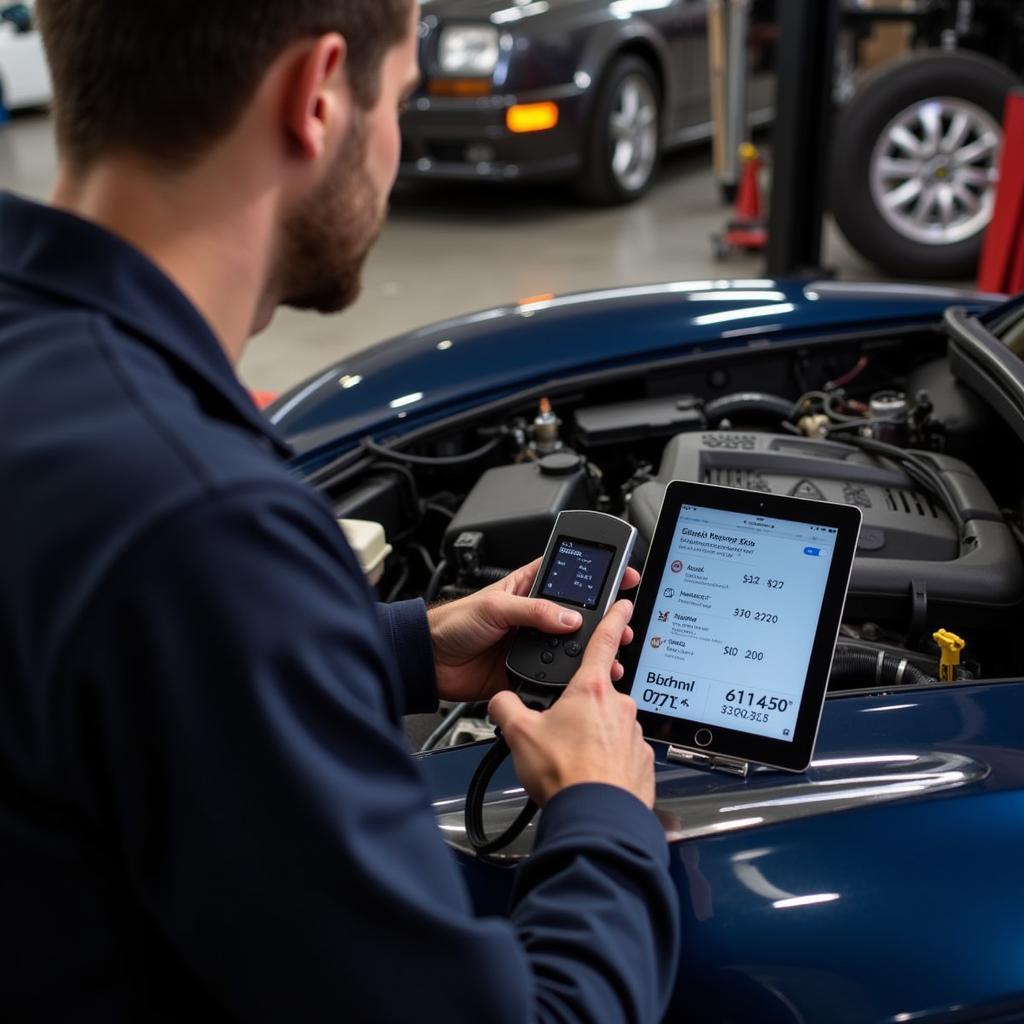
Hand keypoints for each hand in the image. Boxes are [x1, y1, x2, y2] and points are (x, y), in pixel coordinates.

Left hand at [427, 559, 638, 703]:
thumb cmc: (453, 622)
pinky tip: (584, 679)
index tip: (623, 574)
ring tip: (611, 655)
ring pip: (571, 647)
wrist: (430, 661)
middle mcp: (535, 616)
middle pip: (578, 615)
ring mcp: (532, 643)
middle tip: (622, 623)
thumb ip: (533, 610)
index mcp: (527, 588)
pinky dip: (571, 678)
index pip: (569, 575)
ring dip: (591, 652)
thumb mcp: (495, 607)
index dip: (596, 573)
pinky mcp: (526, 670)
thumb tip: (568, 616)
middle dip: (604, 619)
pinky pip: (554, 674)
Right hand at [488, 599, 654, 808]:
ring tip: (569, 761)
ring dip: (591, 738)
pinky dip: (605, 761)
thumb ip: (506, 707)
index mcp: (592, 689)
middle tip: (558, 733)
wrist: (596, 818)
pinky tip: (587, 776)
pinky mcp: (643, 763)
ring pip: (608, 726)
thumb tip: (501, 701)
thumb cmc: (565, 774)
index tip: (623, 604)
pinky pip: (621, 754)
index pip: (605, 641)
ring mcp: (634, 735)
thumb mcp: (520, 734)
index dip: (614, 618)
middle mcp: (619, 707)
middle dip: (579, 709)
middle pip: (598, 694)